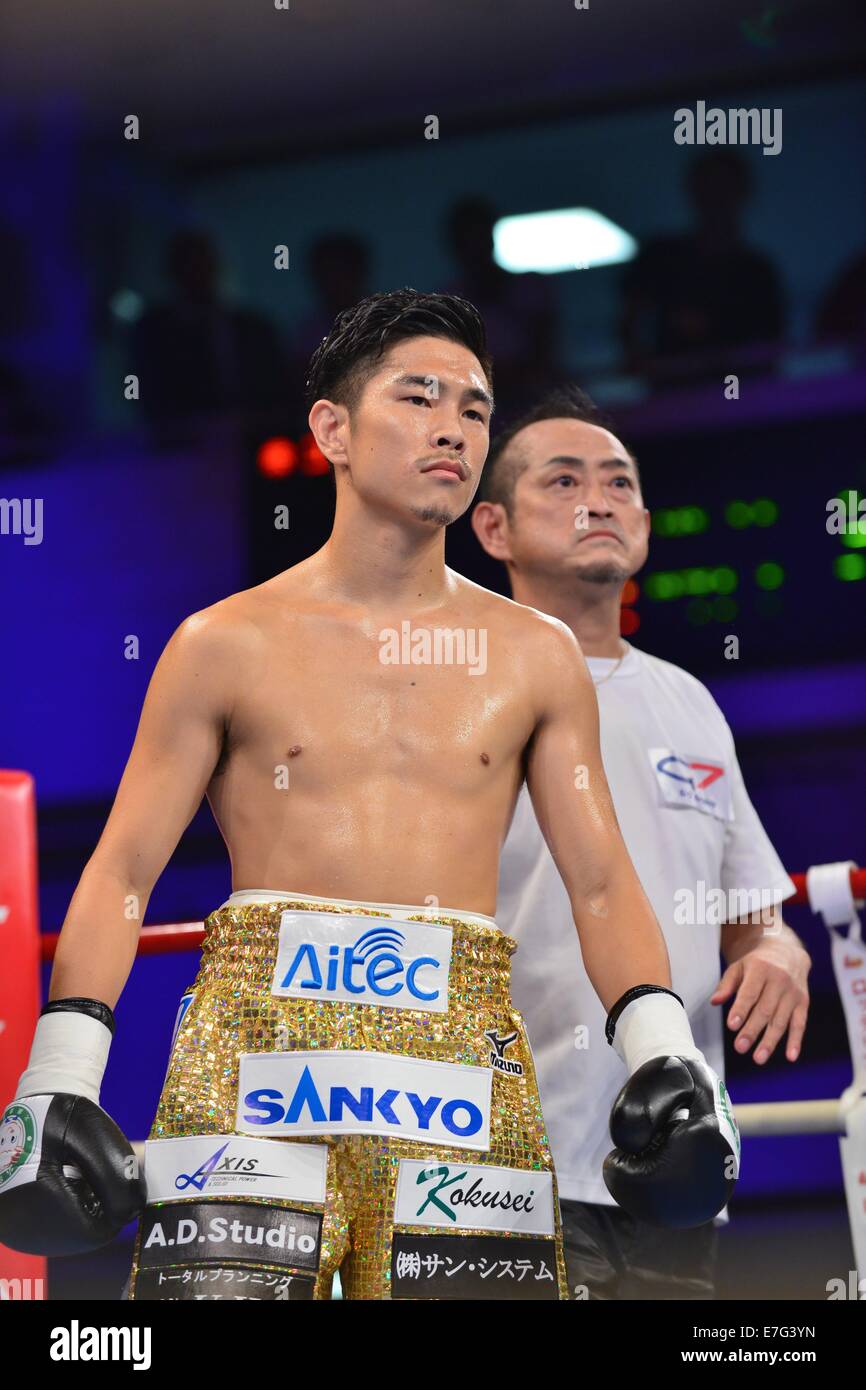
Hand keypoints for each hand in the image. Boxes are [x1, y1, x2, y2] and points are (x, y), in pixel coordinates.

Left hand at [712, 937, 810, 1064]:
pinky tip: (790, 1056)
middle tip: (740, 1047)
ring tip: (758, 1058)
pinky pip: (800, 1024)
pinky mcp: (803, 1002)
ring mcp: (793, 992)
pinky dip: (796, 1041)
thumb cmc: (758, 963)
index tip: (732, 1026)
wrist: (787, 952)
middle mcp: (779, 980)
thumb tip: (714, 1002)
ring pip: (781, 1020)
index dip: (741, 1010)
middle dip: (752, 1030)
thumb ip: (726, 985)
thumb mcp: (739, 967)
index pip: (750, 993)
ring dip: (770, 1041)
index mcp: (761, 968)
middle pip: (765, 1010)